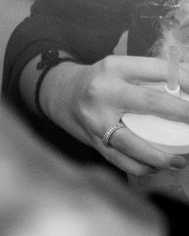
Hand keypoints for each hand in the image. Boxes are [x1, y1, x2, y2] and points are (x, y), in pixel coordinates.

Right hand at [41, 56, 188, 175]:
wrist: (60, 93)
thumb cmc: (101, 81)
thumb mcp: (121, 69)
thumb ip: (151, 76)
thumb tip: (188, 83)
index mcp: (115, 68)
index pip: (159, 70)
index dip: (186, 80)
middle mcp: (103, 91)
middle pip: (151, 103)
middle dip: (184, 114)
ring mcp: (96, 118)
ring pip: (134, 143)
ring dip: (162, 157)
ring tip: (180, 161)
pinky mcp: (92, 139)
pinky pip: (120, 160)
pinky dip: (141, 167)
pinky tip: (153, 167)